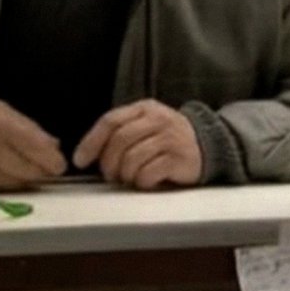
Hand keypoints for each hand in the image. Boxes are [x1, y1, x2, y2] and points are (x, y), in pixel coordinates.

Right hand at [0, 98, 66, 190]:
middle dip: (42, 170)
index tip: (60, 163)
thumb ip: (29, 127)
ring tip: (31, 168)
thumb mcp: (1, 110)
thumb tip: (53, 145)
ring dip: (28, 178)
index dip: (51, 159)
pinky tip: (13, 174)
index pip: (35, 148)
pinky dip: (11, 183)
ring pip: (16, 183)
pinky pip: (1, 189)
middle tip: (50, 167)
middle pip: (28, 170)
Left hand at [73, 99, 201, 189]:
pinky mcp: (179, 159)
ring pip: (131, 159)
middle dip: (108, 163)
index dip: (91, 142)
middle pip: (119, 141)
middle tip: (110, 175)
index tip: (80, 160)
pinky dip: (143, 182)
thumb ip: (122, 131)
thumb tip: (89, 153)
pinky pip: (148, 173)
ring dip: (126, 175)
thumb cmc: (169, 138)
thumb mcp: (147, 125)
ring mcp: (170, 138)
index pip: (110, 121)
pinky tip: (148, 181)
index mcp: (145, 109)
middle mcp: (158, 120)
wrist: (209, 145)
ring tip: (131, 178)